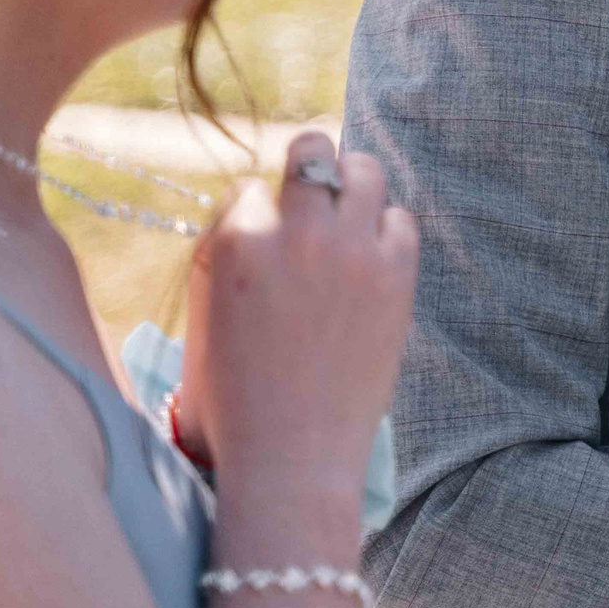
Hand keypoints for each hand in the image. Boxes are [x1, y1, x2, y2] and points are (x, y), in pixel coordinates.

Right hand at [179, 133, 417, 504]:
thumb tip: (260, 202)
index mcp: (234, 241)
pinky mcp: (396, 274)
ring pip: (364, 171)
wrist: (289, 457)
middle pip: (311, 150)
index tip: (269, 235)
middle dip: (311, 165)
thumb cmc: (236, 396)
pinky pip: (401, 220)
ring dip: (356, 184)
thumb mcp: (207, 313)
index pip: (251, 187)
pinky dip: (388, 232)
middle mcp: (293, 233)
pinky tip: (375, 259)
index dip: (261, 211)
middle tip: (317, 189)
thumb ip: (230, 254)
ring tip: (352, 212)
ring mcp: (350, 249)